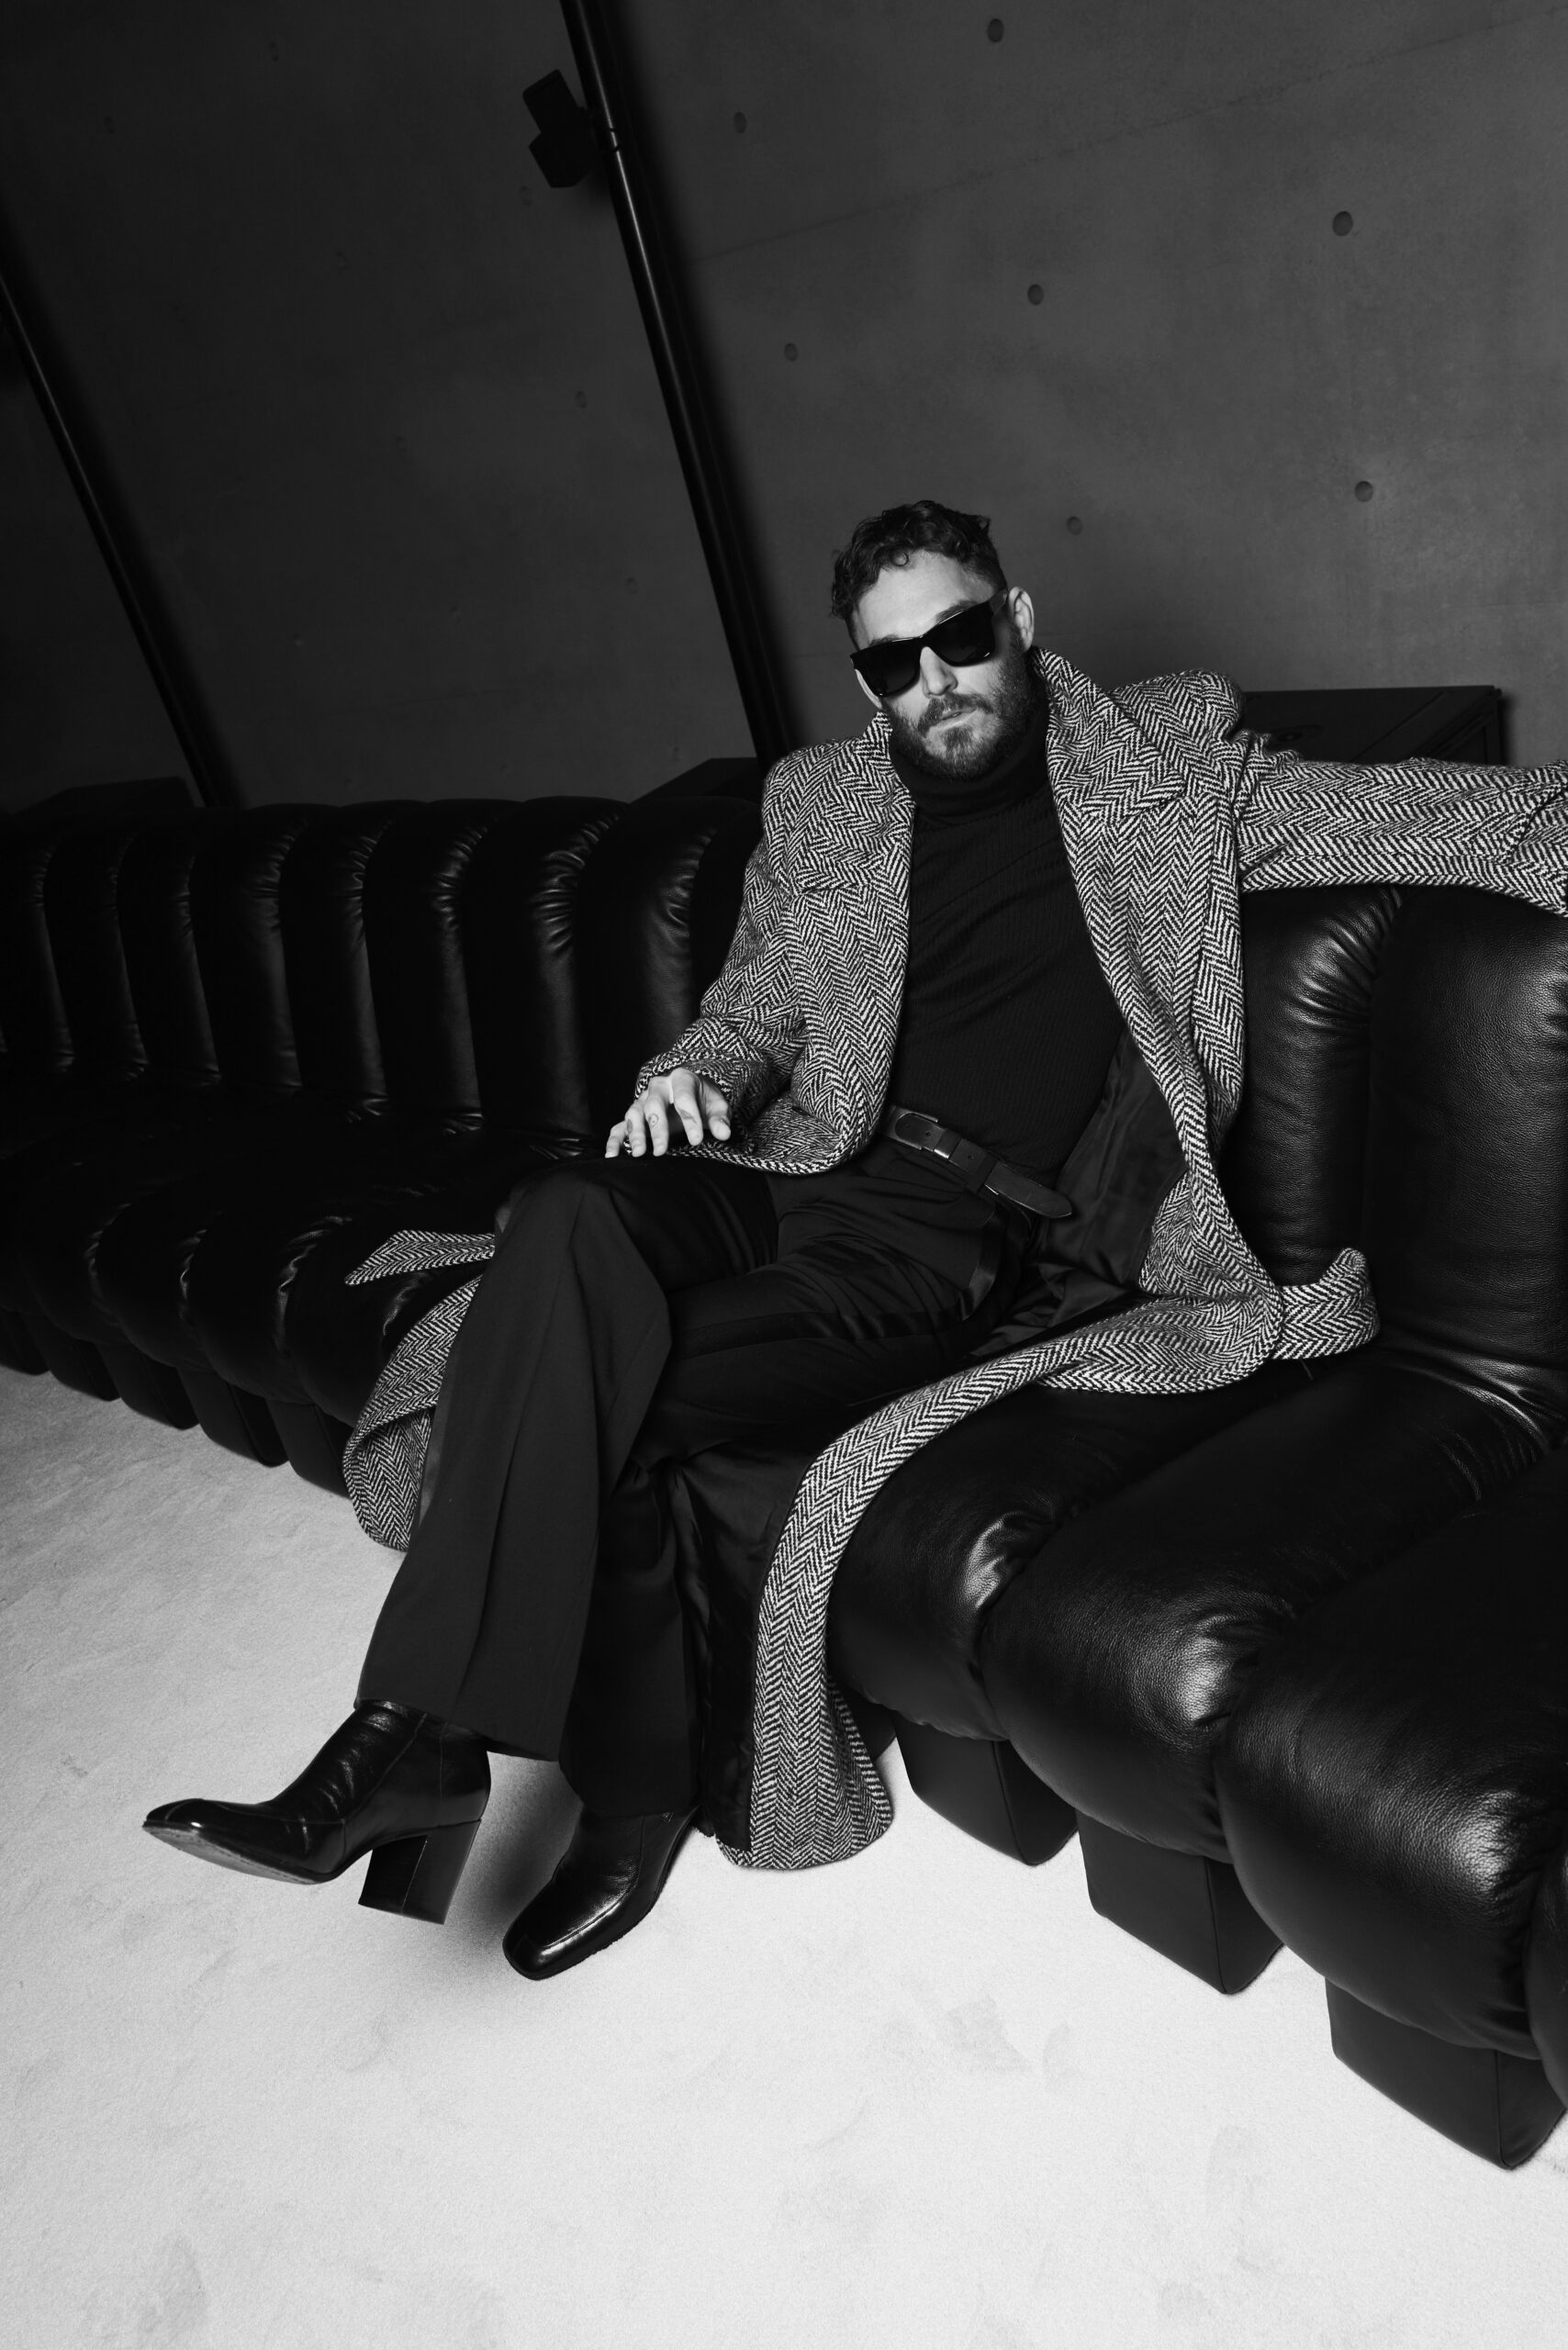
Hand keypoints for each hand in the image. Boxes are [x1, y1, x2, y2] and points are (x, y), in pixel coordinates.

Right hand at [606, 1068, 731, 1157]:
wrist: (691, 1095)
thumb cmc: (704, 1101)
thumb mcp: (717, 1106)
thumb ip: (721, 1119)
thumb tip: (724, 1133)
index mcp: (682, 1079)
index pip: (684, 1098)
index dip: (690, 1119)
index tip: (696, 1141)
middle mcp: (659, 1087)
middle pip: (654, 1104)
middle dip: (657, 1128)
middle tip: (662, 1150)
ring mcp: (643, 1100)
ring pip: (634, 1113)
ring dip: (635, 1133)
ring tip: (639, 1153)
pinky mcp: (635, 1116)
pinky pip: (620, 1126)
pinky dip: (614, 1140)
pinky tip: (612, 1156)